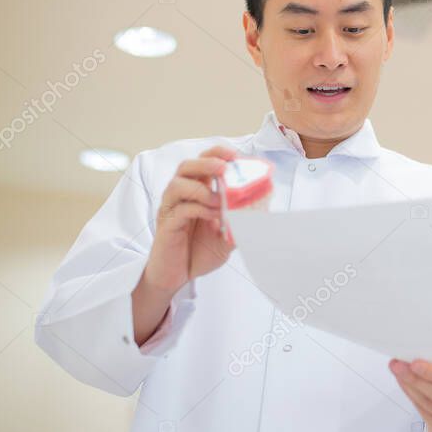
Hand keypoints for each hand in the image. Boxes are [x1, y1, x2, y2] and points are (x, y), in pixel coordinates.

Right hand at [144, 145, 243, 294]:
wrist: (177, 277)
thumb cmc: (198, 252)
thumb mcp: (228, 236)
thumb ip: (242, 220)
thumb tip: (264, 205)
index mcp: (196, 191)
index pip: (203, 162)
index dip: (218, 154)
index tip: (236, 156)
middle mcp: (181, 196)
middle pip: (186, 166)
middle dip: (207, 163)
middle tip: (224, 169)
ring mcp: (171, 209)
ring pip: (178, 184)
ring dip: (201, 189)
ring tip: (219, 200)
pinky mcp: (166, 225)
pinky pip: (180, 209)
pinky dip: (199, 209)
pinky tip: (213, 217)